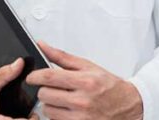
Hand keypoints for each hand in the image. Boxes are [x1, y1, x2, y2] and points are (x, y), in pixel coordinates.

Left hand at [26, 41, 142, 119]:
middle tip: (54, 88)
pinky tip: (67, 110)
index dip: (34, 76)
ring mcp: (81, 117)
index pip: (49, 77)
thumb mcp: (88, 66)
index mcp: (85, 81)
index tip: (31, 77)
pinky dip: (57, 115)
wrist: (128, 105)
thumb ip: (62, 57)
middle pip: (45, 95)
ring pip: (47, 110)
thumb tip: (42, 46)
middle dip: (45, 90)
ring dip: (50, 104)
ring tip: (63, 99)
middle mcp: (83, 101)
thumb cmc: (108, 86)